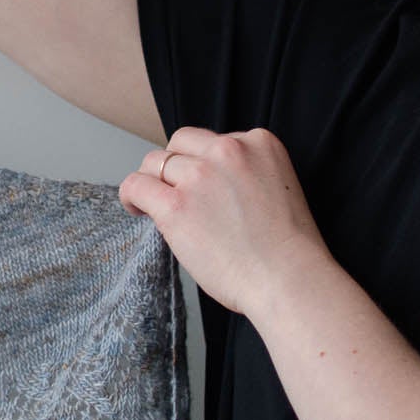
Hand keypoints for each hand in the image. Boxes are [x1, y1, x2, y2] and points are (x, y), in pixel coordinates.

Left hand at [118, 126, 329, 319]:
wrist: (288, 278)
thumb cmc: (286, 249)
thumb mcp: (276, 188)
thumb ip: (243, 174)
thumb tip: (202, 184)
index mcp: (259, 142)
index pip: (212, 140)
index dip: (201, 164)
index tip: (202, 188)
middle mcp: (228, 150)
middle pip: (180, 144)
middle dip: (174, 167)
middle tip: (175, 194)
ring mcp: (200, 175)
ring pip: (155, 162)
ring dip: (153, 183)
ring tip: (154, 206)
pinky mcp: (176, 205)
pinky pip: (136, 185)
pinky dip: (131, 196)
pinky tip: (137, 210)